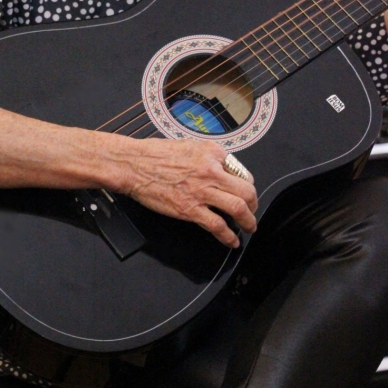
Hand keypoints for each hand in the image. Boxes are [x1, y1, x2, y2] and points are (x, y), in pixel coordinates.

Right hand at [123, 137, 257, 247]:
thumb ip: (207, 157)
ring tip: (249, 227)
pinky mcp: (190, 209)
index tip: (244, 193)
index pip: (241, 171)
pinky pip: (217, 226)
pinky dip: (228, 237)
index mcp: (212, 152)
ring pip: (238, 208)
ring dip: (248, 221)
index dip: (246, 185)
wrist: (133, 165)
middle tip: (252, 211)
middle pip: (246, 191)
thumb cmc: (154, 153)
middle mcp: (211, 170)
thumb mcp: (188, 146)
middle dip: (254, 204)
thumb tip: (219, 169)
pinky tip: (231, 241)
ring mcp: (201, 191)